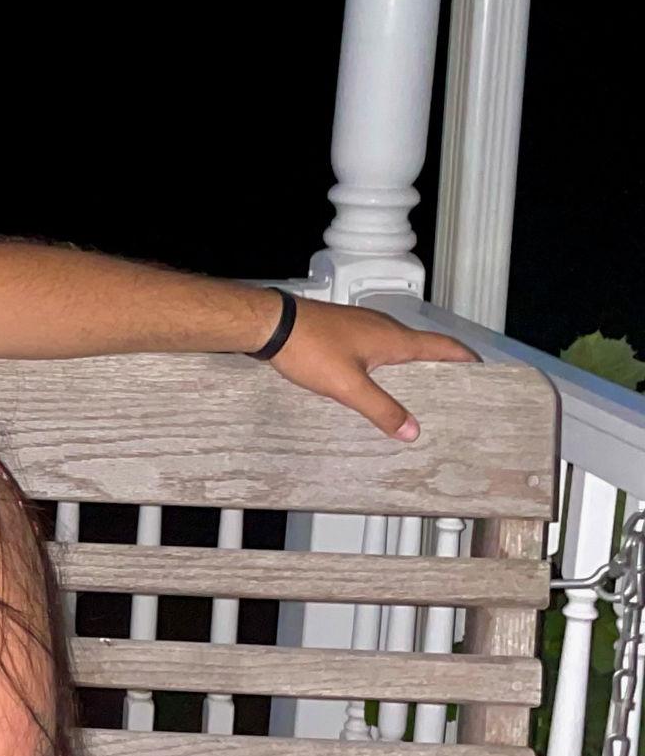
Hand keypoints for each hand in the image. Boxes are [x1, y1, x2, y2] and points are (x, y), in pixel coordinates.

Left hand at [267, 295, 477, 442]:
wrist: (273, 324)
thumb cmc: (310, 348)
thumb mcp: (348, 386)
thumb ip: (381, 409)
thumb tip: (412, 431)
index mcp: (394, 339)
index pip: (443, 346)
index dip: (465, 358)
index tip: (482, 370)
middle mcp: (384, 328)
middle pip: (423, 347)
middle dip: (441, 367)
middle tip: (452, 391)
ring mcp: (363, 327)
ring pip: (398, 349)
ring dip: (412, 368)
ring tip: (416, 394)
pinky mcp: (344, 331)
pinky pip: (376, 349)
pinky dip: (386, 366)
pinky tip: (374, 383)